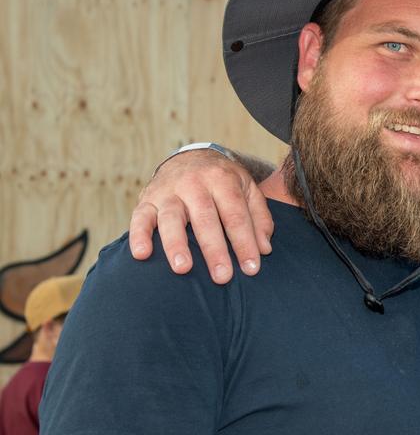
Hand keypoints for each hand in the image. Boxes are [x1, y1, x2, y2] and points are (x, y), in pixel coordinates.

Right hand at [129, 149, 273, 283]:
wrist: (190, 157)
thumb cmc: (223, 182)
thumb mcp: (248, 189)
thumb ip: (259, 218)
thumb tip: (264, 249)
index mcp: (222, 179)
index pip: (235, 214)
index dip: (244, 242)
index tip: (252, 268)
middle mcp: (194, 183)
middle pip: (205, 219)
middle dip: (214, 250)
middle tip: (223, 277)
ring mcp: (168, 191)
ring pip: (171, 218)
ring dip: (176, 244)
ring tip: (183, 268)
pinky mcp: (147, 199)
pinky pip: (140, 217)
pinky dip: (139, 235)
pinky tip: (142, 254)